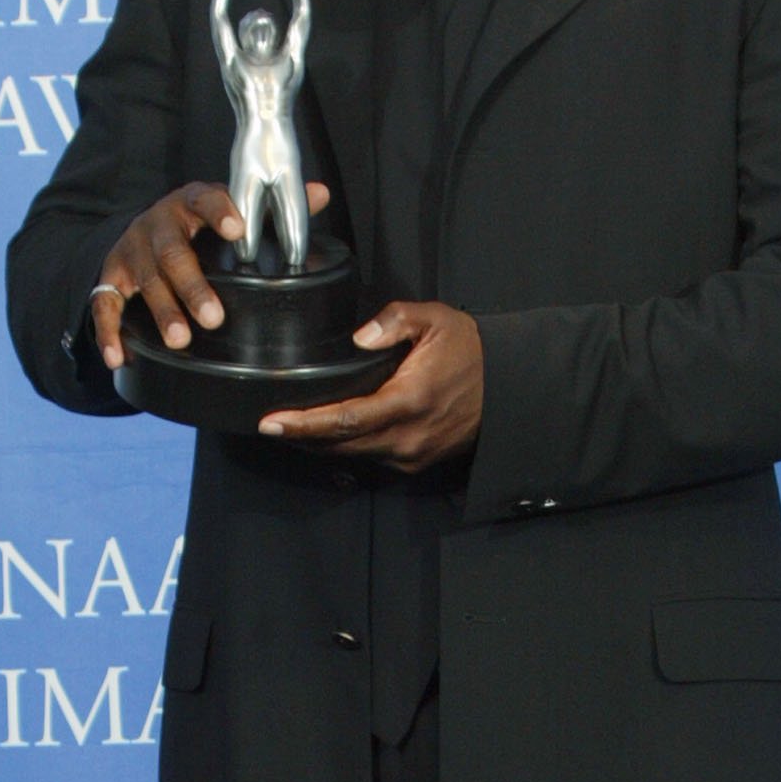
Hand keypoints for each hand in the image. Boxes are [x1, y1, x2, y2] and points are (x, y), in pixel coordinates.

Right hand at [91, 180, 330, 370]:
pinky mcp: (111, 276)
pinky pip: (105, 303)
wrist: (142, 229)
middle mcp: (158, 224)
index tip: (236, 230)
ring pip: (145, 280)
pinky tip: (119, 357)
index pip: (205, 201)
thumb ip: (272, 210)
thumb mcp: (228, 211)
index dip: (220, 213)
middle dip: (191, 286)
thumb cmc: (198, 226)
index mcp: (191, 203)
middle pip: (173, 252)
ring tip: (180, 340)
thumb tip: (321, 194)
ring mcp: (132, 250)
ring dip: (162, 311)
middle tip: (213, 318)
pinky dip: (110, 332)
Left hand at [258, 299, 482, 469]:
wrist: (510, 386)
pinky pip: (370, 459)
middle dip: (301, 437)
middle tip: (270, 426)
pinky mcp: (416, 463)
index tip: (272, 423)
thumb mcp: (435, 319)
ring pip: (352, 455)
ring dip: (320, 444)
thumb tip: (360, 336)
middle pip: (339, 445)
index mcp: (408, 401)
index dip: (303, 424)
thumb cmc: (473, 353)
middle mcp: (407, 437)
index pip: (343, 420)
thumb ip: (394, 320)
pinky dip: (346, 447)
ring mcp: (412, 455)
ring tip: (292, 429)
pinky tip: (331, 434)